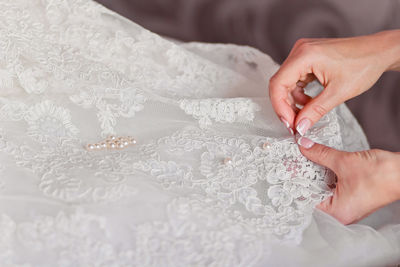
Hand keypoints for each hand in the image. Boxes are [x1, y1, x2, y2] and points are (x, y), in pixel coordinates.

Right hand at [269, 30, 399, 134]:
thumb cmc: (364, 64)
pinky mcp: (307, 58)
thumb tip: (300, 126)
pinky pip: (295, 79)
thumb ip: (315, 111)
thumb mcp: (338, 93)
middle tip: (294, 124)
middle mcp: (300, 51)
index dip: (279, 106)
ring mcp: (302, 53)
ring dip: (292, 101)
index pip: (278, 84)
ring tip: (304, 115)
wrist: (379, 52)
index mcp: (305, 55)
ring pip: (286, 83)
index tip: (288, 123)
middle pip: (280, 83)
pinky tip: (309, 102)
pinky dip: (299, 94)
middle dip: (285, 106)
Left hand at [297, 136, 399, 223]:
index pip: (305, 199)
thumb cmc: (381, 175)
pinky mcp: (351, 195)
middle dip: (302, 176)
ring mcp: (346, 205)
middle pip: (312, 193)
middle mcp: (340, 213)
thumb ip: (320, 154)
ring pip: (321, 187)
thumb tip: (303, 146)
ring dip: (313, 173)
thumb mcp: (344, 162)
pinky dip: (324, 173)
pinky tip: (316, 161)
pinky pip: (331, 185)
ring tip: (300, 159)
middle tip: (290, 161)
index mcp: (336, 213)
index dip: (294, 183)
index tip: (285, 169)